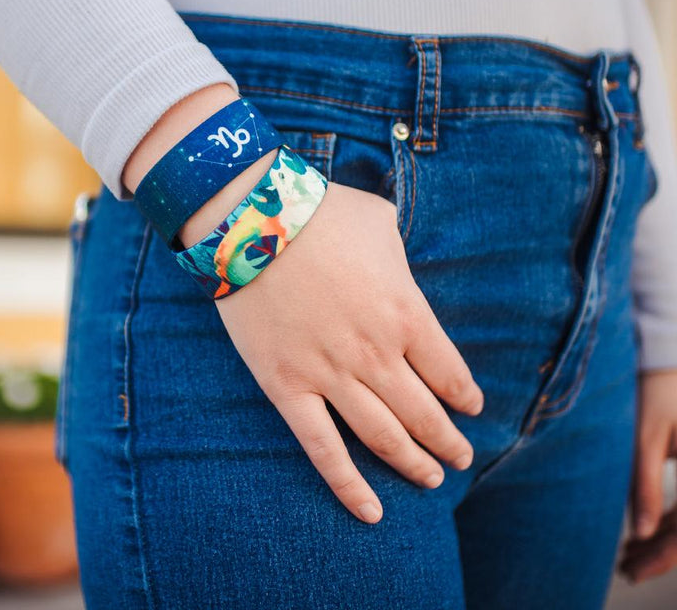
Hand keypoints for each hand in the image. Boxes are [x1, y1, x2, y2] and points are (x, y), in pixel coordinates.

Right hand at [216, 181, 484, 523]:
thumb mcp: (381, 223)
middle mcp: (377, 353)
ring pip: (383, 436)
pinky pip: (322, 449)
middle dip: (449, 439)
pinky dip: (348, 485)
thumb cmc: (321, 212)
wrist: (253, 219)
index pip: (450, 372)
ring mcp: (331, 375)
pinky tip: (371, 512)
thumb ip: (402, 258)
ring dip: (413, 463)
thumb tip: (403, 273)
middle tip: (461, 456)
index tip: (472, 409)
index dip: (465, 396)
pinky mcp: (287, 387)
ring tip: (433, 479)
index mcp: (406, 312)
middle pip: (425, 412)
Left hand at [618, 369, 676, 583]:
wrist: (668, 354)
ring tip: (628, 554)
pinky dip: (670, 522)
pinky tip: (644, 531)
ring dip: (665, 539)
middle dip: (661, 552)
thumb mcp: (646, 435)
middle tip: (625, 567)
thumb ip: (644, 483)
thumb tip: (640, 532)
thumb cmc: (655, 388)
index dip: (663, 554)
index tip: (632, 570)